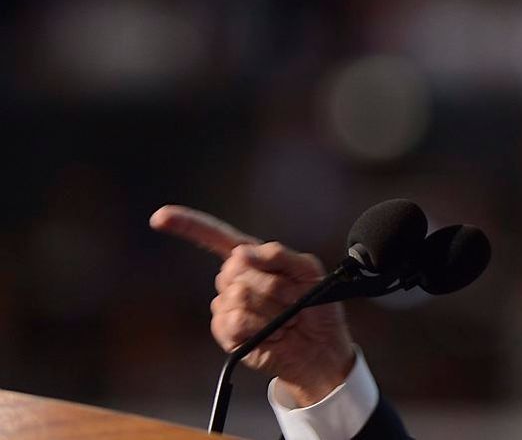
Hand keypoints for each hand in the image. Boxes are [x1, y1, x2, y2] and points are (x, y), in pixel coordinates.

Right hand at [150, 205, 355, 405]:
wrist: (320, 346)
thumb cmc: (315, 305)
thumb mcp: (307, 270)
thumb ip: (278, 254)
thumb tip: (240, 253)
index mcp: (251, 259)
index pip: (216, 237)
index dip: (187, 225)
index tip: (160, 217)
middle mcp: (235, 280)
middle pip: (237, 268)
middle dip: (272, 283)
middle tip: (292, 298)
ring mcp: (228, 305)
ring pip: (239, 295)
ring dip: (271, 308)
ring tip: (285, 317)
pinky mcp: (227, 332)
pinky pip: (234, 320)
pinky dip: (259, 326)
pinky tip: (271, 332)